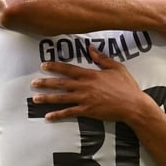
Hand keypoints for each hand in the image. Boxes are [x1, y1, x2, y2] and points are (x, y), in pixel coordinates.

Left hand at [30, 46, 151, 121]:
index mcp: (90, 74)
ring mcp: (85, 99)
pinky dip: (58, 115)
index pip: (68, 69)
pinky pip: (69, 112)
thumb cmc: (126, 86)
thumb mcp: (116, 67)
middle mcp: (84, 86)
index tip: (43, 65)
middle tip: (33, 82)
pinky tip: (48, 117)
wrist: (132, 105)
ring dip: (47, 98)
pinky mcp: (87, 111)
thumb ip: (102, 58)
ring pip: (62, 98)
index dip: (55, 67)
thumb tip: (90, 48)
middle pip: (61, 83)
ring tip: (35, 99)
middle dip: (45, 83)